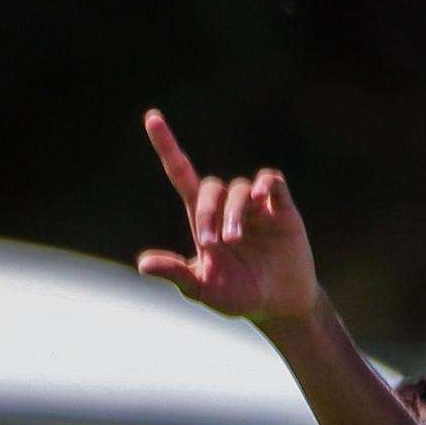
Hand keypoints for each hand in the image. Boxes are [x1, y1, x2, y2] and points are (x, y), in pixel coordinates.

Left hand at [135, 110, 320, 328]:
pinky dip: (265, 184)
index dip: (167, 146)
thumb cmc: (238, 296)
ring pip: (240, 188)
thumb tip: (143, 265)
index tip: (152, 118)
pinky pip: (272, 182)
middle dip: (207, 211)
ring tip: (234, 239)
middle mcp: (227, 205)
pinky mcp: (282, 208)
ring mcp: (256, 205)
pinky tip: (261, 197)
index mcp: (204, 219)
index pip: (181, 173)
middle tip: (211, 243)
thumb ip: (177, 274)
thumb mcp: (203, 289)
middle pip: (210, 187)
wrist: (279, 306)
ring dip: (234, 211)